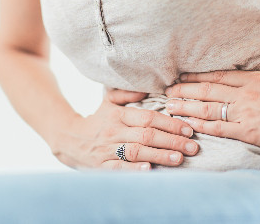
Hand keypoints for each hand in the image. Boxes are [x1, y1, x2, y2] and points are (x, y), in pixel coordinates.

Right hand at [49, 88, 199, 169]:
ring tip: (179, 159)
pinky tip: (149, 171)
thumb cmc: (98, 120)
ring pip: (136, 151)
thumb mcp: (110, 102)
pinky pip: (118, 167)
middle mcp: (114, 131)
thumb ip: (128, 93)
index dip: (170, 123)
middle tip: (193, 147)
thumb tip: (149, 88)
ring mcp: (106, 149)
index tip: (189, 128)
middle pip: (146, 135)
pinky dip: (134, 170)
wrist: (67, 138)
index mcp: (119, 114)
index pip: (149, 117)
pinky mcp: (101, 165)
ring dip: (159, 155)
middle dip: (172, 141)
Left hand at [163, 70, 259, 156]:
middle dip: (185, 90)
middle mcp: (246, 92)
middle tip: (167, 91)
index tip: (183, 77)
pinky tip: (188, 125)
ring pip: (208, 107)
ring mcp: (246, 111)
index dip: (197, 76)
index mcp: (256, 78)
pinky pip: (219, 128)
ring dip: (186, 107)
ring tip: (169, 105)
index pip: (219, 75)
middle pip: (208, 89)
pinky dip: (201, 125)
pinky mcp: (249, 130)